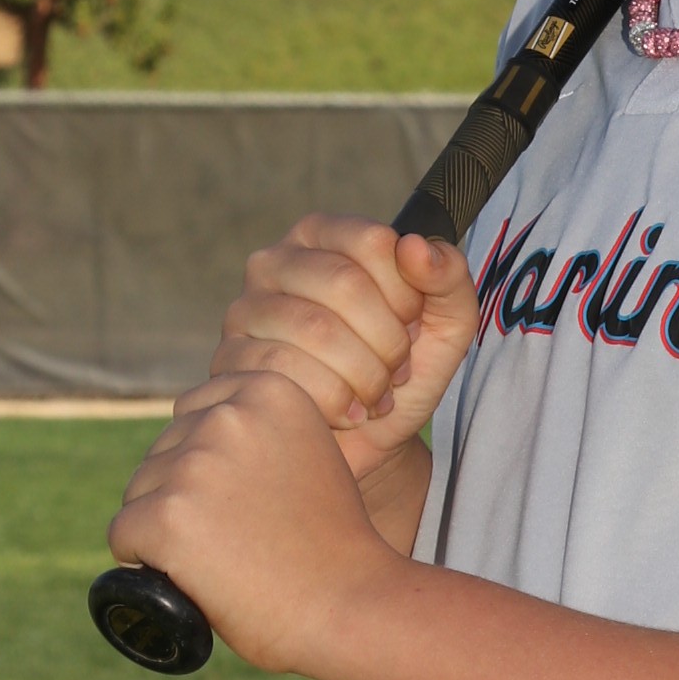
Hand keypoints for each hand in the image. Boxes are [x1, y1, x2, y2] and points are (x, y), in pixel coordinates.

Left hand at [105, 370, 401, 679]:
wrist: (349, 605)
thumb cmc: (332, 544)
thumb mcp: (309, 454)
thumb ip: (259, 432)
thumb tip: (195, 437)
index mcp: (268, 390)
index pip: (193, 412)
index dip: (209, 463)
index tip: (244, 499)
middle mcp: (227, 416)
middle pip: (163, 453)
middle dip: (185, 495)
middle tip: (239, 538)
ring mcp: (194, 465)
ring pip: (140, 494)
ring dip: (165, 529)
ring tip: (225, 559)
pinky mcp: (166, 516)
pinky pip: (124, 537)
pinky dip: (145, 562)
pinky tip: (190, 577)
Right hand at [207, 216, 476, 491]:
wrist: (366, 443)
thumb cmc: (401, 375)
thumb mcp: (446, 325)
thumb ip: (449, 277)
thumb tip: (414, 248)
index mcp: (324, 236)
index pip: (373, 242)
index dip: (407, 295)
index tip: (412, 326)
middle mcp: (274, 262)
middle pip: (344, 284)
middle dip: (386, 340)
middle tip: (395, 370)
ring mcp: (244, 311)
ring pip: (315, 330)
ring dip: (364, 376)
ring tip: (374, 395)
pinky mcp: (229, 362)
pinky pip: (286, 373)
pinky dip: (334, 402)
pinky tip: (346, 413)